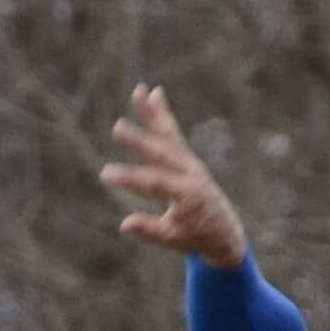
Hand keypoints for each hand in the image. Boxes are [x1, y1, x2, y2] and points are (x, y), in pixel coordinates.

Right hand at [101, 84, 246, 266]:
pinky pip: (173, 133)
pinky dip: (163, 114)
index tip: (105, 175)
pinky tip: (153, 93)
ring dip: (152, 114)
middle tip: (117, 128)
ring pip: (169, 135)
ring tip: (138, 91)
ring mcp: (190, 163)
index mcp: (188, 196)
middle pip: (161, 153)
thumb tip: (124, 223)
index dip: (129, 179)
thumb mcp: (173, 239)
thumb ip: (151, 230)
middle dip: (139, 141)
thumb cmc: (195, 237)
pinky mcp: (188, 158)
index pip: (154, 183)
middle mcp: (191, 174)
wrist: (224, 231)